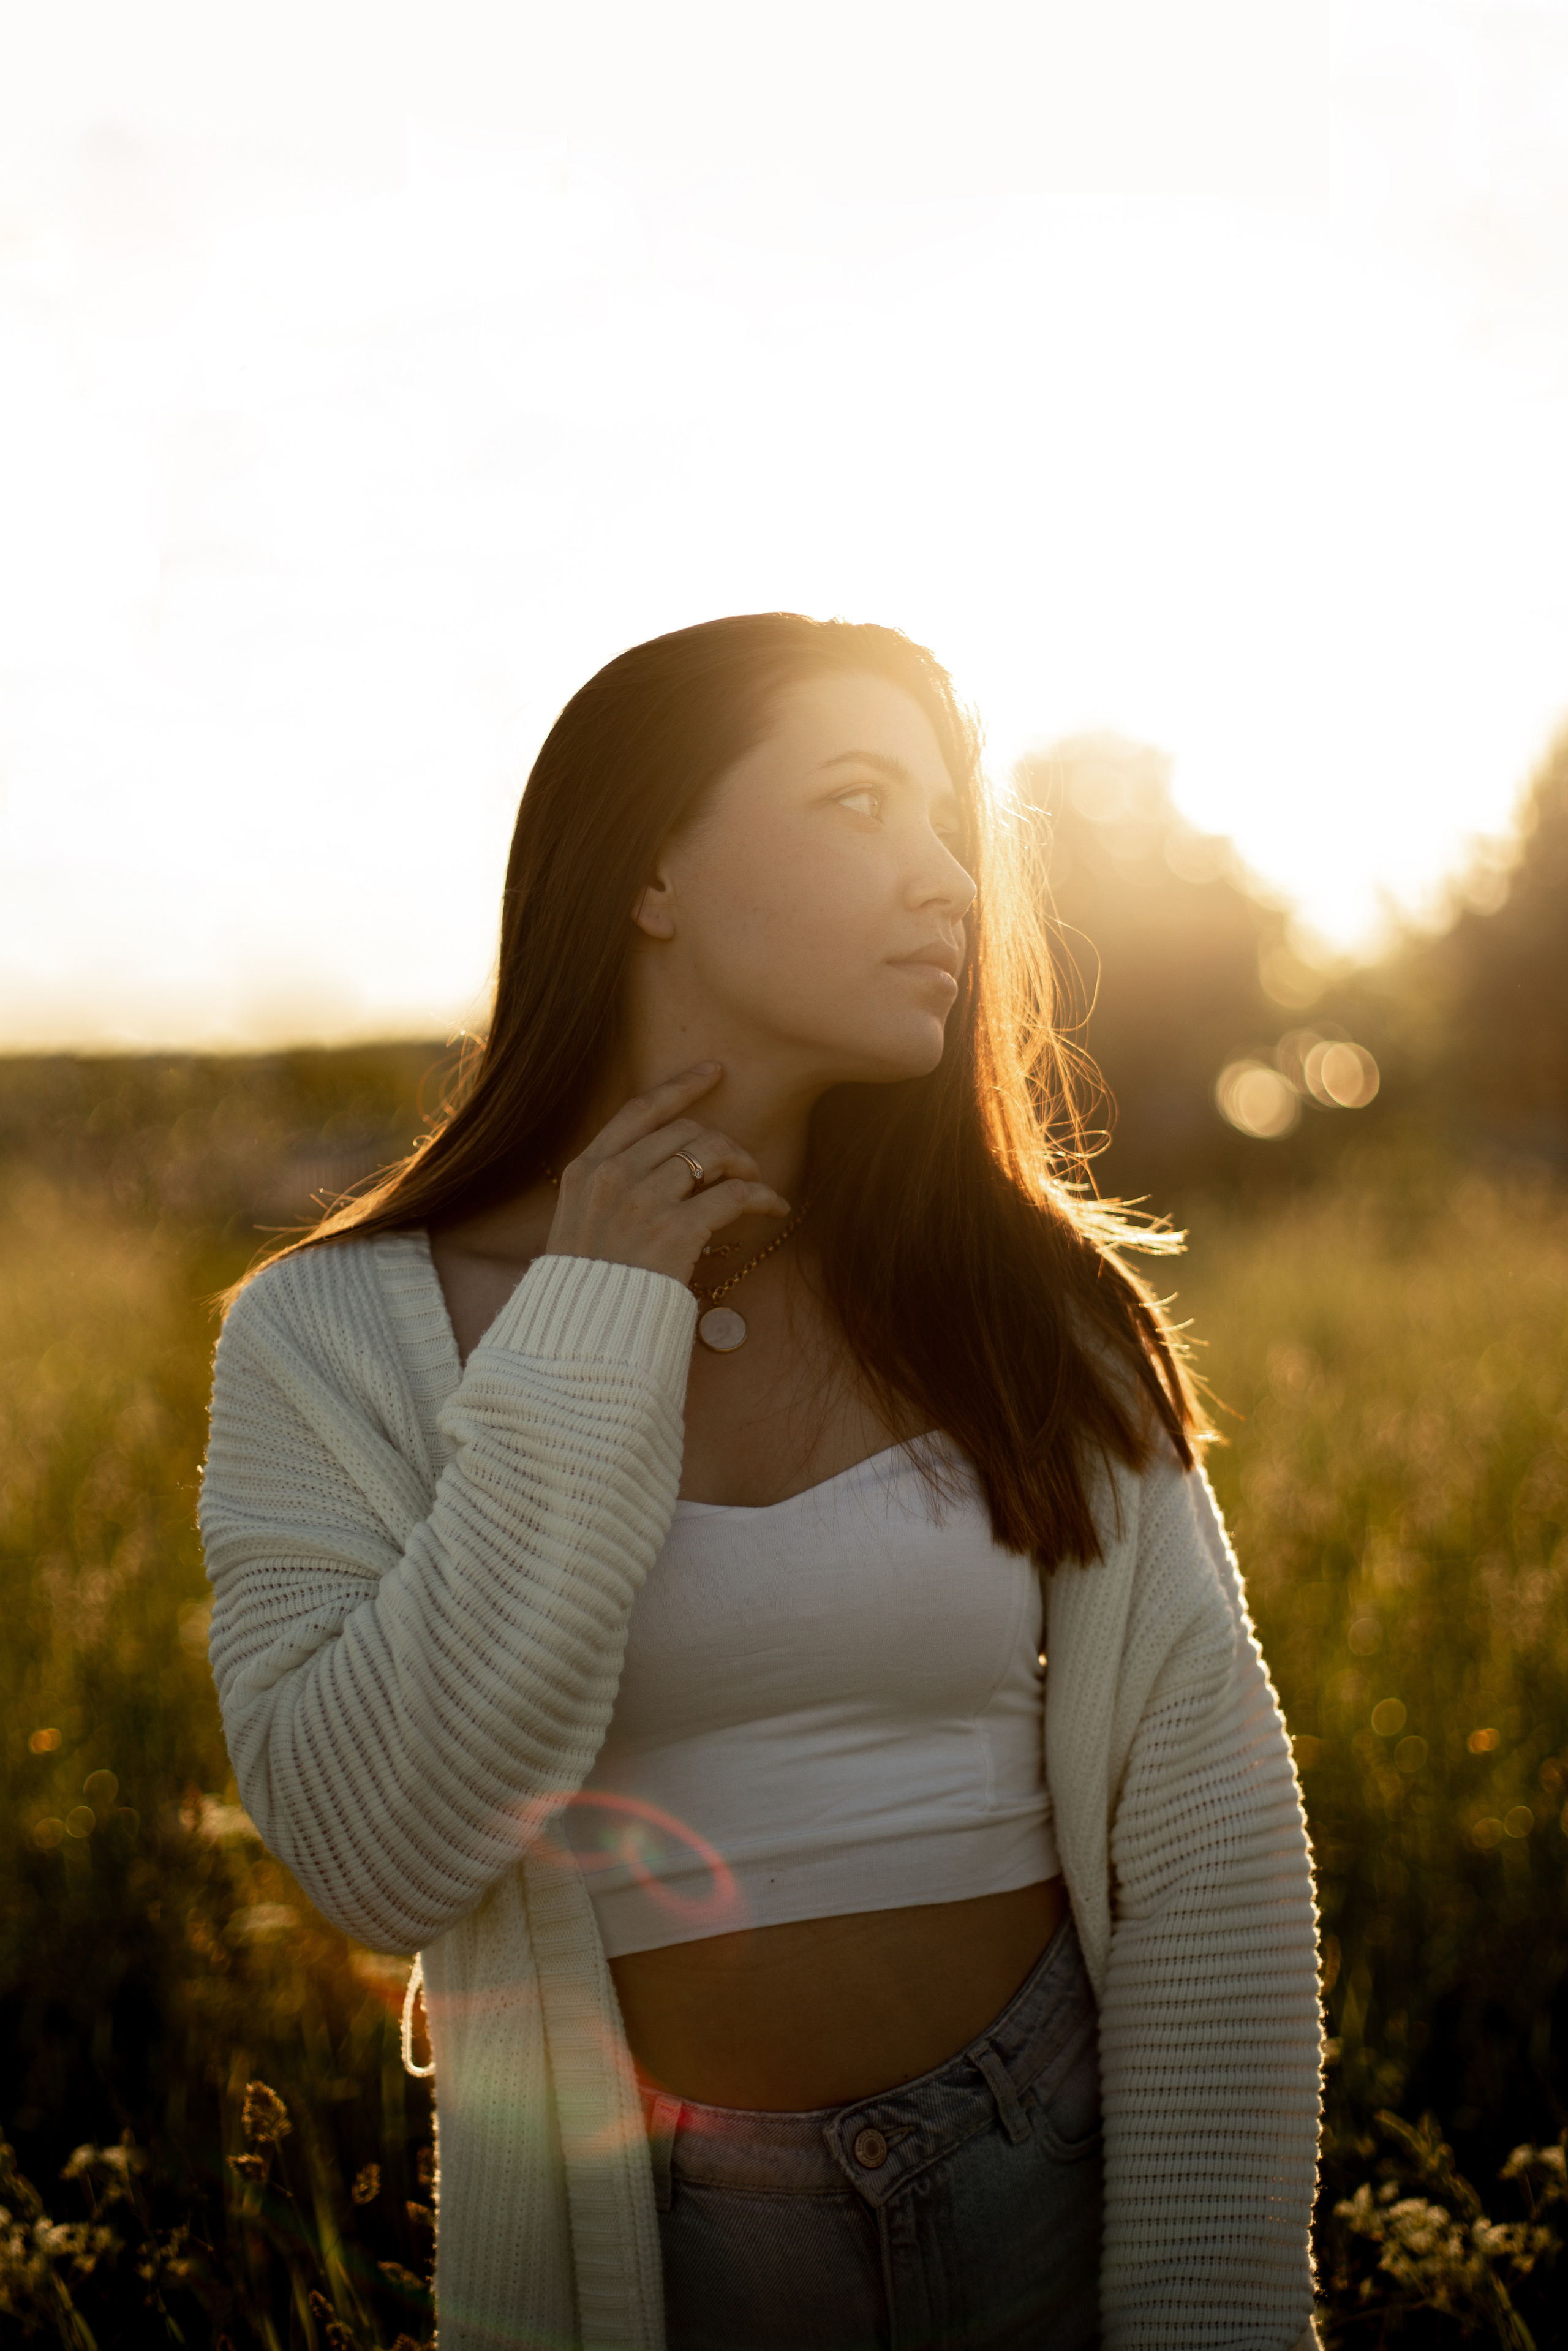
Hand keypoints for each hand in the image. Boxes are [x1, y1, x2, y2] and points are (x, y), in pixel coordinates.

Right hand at [544, 1065, 789, 1286]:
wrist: (583, 1335)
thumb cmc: (586, 1287)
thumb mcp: (578, 1223)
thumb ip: (608, 1187)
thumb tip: (657, 1163)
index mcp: (586, 1169)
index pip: (640, 1110)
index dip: (681, 1086)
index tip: (713, 1072)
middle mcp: (613, 1176)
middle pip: (686, 1131)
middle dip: (721, 1142)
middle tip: (739, 1164)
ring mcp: (643, 1202)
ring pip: (713, 1152)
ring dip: (743, 1163)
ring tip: (755, 1181)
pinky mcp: (676, 1231)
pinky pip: (736, 1194)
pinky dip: (763, 1196)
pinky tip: (774, 1206)